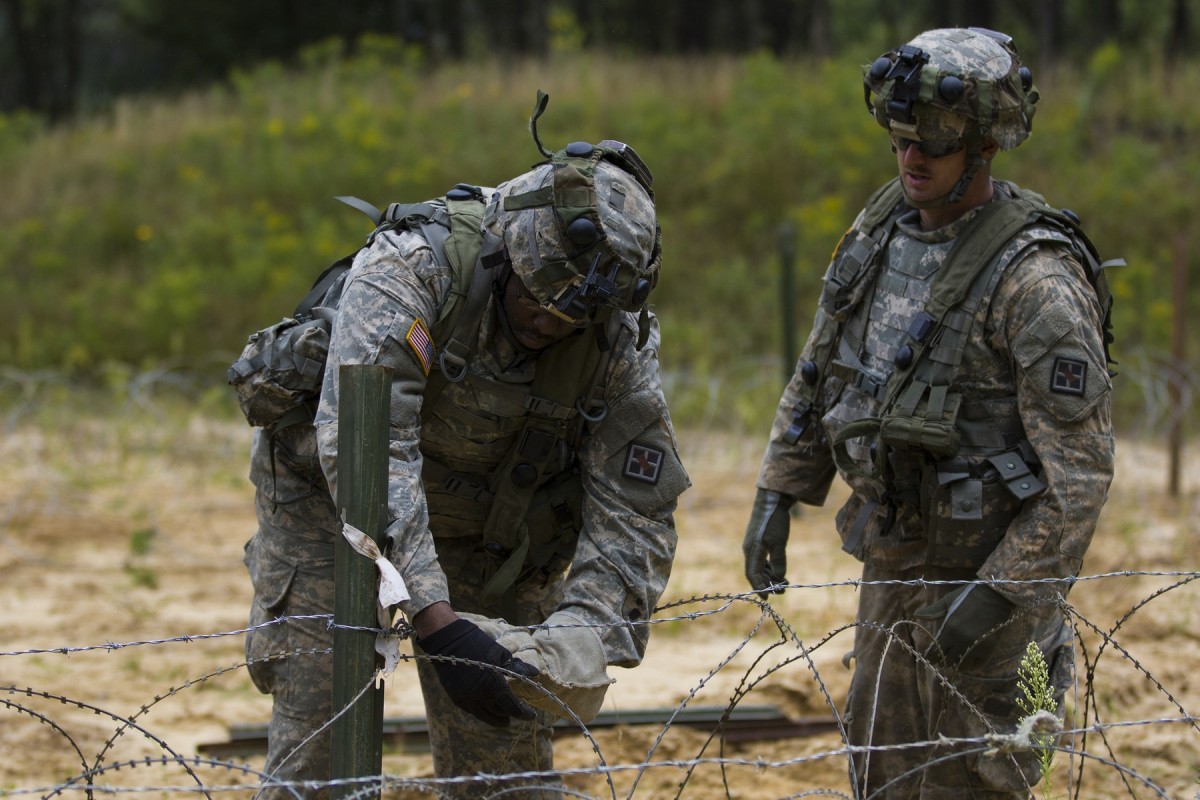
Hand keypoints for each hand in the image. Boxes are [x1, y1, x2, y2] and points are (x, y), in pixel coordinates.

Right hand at [417, 618, 539, 726]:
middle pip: (499, 712)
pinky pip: (472, 711)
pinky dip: (482, 713)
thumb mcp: (500, 653)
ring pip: (484, 715)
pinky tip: (487, 712)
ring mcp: (466, 698)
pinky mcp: (455, 697)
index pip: (511, 706)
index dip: (523, 713)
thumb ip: (517, 667)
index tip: (532, 715)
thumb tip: (534, 673)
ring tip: (505, 721)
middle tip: (519, 715)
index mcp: (492, 684)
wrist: (447, 640)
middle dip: (510, 715)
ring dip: (496, 719)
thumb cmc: (477, 643)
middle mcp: (479, 696)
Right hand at [742, 489, 793, 597]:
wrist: (772, 501)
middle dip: (767, 583)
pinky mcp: (759, 540)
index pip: (752, 575)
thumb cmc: (774, 521)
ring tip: (783, 583)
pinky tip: (779, 570)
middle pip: (755, 572)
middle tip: (781, 591)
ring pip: (759, 566)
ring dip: (769, 576)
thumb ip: (778, 562)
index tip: (768, 598)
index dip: (759, 588)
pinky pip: (762, 558)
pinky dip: (770, 567)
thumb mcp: (779, 543)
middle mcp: (750, 550)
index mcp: (752, 551)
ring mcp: (754, 544)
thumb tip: (778, 578)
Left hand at [915, 584, 1013, 665]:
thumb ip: (933, 611)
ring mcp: (975, 645)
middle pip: (947, 660)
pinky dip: (971, 666)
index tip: (930, 656)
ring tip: (954, 660)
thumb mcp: (949, 601)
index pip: (935, 651)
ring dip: (957, 664)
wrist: (995, 595)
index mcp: (949, 628)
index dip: (931, 656)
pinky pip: (977, 665)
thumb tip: (916, 614)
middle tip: (942, 659)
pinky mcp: (989, 649)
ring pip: (961, 665)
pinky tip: (967, 662)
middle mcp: (961, 640)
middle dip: (943, 660)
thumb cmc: (968, 596)